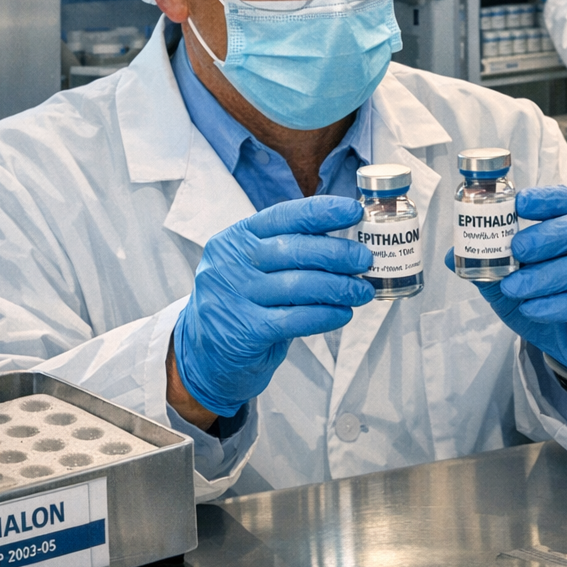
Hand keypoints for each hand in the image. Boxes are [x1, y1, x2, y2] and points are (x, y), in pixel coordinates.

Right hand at [173, 196, 372, 416]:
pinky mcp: (244, 331)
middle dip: (337, 253)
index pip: (283, 216)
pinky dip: (326, 315)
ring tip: (363, 291)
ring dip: (339, 287)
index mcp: (236, 238)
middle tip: (365, 260)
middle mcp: (231, 262)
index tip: (353, 212)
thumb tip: (346, 243)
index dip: (321, 211)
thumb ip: (288, 253)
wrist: (201, 355)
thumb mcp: (254, 268)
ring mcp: (234, 296)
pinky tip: (343, 314)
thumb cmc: (241, 304)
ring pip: (299, 285)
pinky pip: (295, 319)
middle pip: (294, 249)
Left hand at [448, 186, 566, 383]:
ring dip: (546, 277)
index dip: (545, 199)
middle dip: (547, 236)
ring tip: (515, 287)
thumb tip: (452, 256)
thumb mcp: (519, 283)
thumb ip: (493, 266)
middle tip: (517, 248)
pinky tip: (535, 309)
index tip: (519, 203)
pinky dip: (559, 305)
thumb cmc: (557, 301)